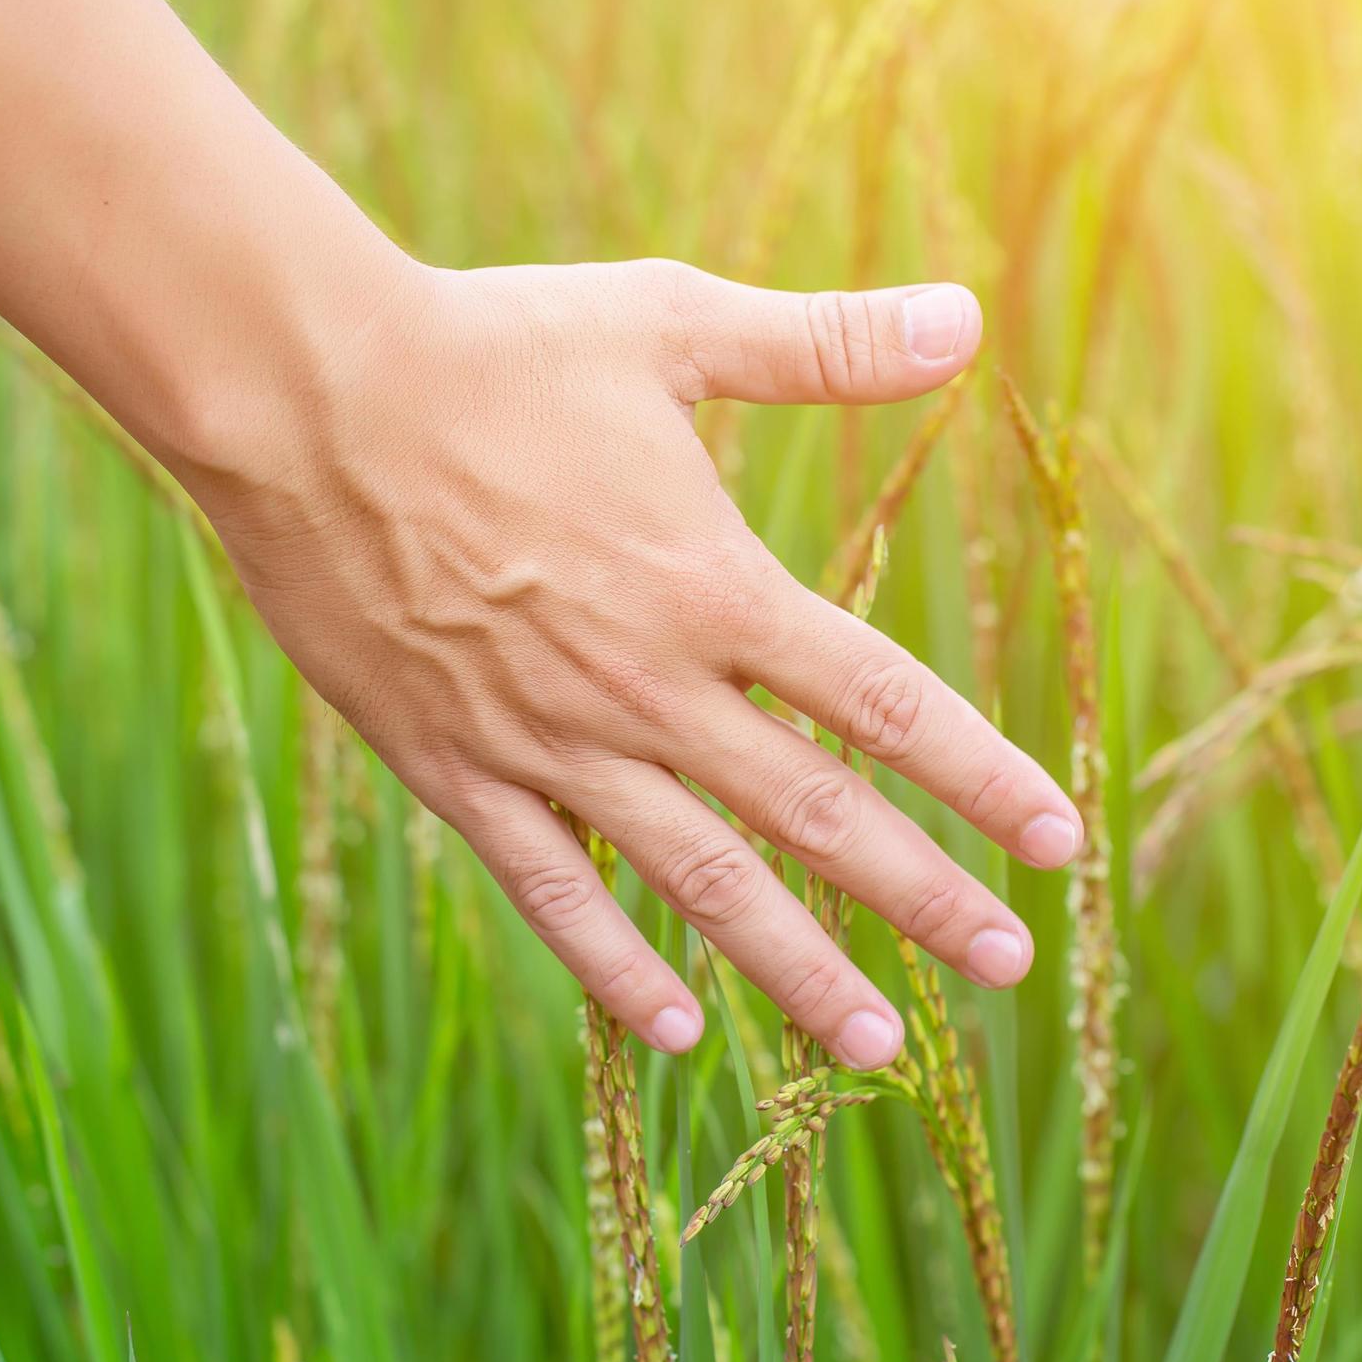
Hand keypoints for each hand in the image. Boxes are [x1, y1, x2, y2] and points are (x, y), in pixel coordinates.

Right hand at [196, 257, 1083, 1069]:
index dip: (983, 777)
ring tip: (874, 1044)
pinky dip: (617, 967)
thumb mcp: (668, 322)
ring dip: (797, 967)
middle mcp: (650, 685)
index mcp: (715, 584)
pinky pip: (553, 891)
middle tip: (1010, 969)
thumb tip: (969, 317)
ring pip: (700, 882)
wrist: (301, 401)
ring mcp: (551, 742)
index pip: (886, 703)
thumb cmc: (488, 349)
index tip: (1060, 843)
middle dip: (925, 898)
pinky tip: (679, 1028)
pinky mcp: (459, 770)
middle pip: (818, 816)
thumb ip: (823, 343)